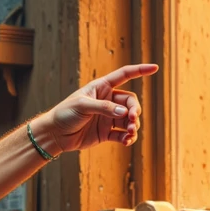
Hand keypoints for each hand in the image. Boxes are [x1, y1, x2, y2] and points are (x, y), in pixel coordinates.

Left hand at [38, 63, 156, 152]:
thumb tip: (125, 113)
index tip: (155, 68)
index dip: (140, 71)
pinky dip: (127, 138)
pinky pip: (122, 134)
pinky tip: (127, 141)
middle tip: (133, 120)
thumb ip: (104, 108)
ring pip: (129, 119)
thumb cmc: (65, 113)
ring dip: (133, 126)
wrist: (54, 134)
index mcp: (102, 88)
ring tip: (130, 133)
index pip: (125, 75)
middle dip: (135, 110)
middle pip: (130, 102)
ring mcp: (108, 117)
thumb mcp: (83, 106)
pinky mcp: (106, 133)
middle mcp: (107, 101)